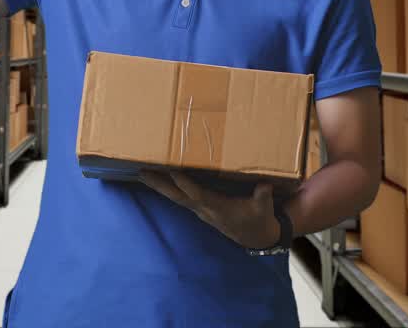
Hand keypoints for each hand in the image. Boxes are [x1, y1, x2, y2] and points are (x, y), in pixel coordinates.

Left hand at [141, 171, 280, 249]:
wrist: (255, 237)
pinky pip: (180, 196)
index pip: (197, 194)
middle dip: (160, 185)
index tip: (172, 170)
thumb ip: (263, 197)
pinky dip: (168, 188)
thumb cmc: (259, 219)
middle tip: (142, 172)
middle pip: (177, 196)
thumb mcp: (264, 209)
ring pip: (175, 196)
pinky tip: (158, 180)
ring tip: (142, 173)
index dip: (185, 184)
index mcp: (217, 207)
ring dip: (158, 186)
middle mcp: (204, 208)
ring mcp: (200, 209)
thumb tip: (265, 186)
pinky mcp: (200, 207)